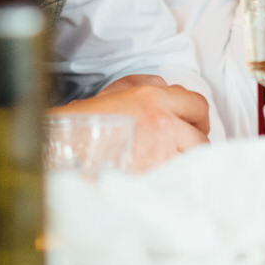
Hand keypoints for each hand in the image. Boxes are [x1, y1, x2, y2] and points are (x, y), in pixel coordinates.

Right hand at [57, 76, 209, 170]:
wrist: (65, 149)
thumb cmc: (85, 123)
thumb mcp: (115, 91)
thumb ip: (145, 84)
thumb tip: (166, 86)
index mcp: (154, 98)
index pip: (197, 105)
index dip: (198, 118)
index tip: (195, 126)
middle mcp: (163, 123)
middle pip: (199, 137)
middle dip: (193, 143)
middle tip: (183, 150)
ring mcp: (161, 151)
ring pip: (191, 160)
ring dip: (184, 163)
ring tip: (169, 166)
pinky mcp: (155, 177)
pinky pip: (178, 179)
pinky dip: (173, 180)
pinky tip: (162, 180)